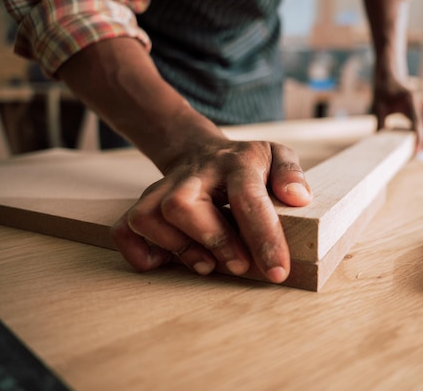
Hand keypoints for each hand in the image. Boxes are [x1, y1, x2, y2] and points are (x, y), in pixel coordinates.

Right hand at [110, 137, 312, 283]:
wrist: (201, 151)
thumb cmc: (246, 165)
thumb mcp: (276, 156)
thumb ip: (291, 174)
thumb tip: (298, 198)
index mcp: (236, 162)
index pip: (247, 199)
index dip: (263, 237)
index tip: (277, 271)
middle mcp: (194, 174)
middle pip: (183, 206)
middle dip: (213, 242)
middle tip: (240, 266)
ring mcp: (163, 188)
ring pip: (149, 218)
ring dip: (179, 249)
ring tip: (208, 264)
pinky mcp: (143, 204)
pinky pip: (125, 230)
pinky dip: (140, 253)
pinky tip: (167, 260)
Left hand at [371, 78, 422, 152]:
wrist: (390, 77)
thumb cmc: (383, 91)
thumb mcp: (378, 107)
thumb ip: (380, 123)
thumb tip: (380, 142)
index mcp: (411, 100)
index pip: (418, 122)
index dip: (419, 137)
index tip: (416, 150)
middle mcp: (421, 103)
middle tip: (416, 153)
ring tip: (417, 151)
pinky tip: (417, 143)